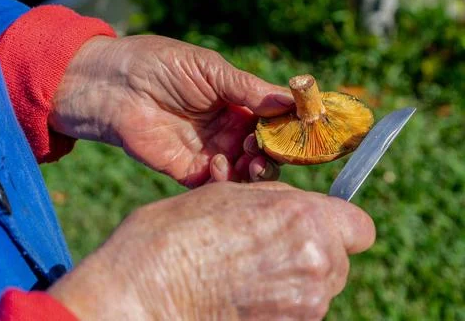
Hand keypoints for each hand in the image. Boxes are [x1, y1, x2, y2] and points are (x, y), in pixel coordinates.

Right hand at [48, 182, 374, 319]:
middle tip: (270, 246)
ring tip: (249, 270)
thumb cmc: (179, 234)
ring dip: (296, 278)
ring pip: (320, 287)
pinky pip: (299, 312)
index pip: (361, 228)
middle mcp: (317, 266)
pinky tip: (244, 293)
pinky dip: (281, 302)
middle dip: (315, 251)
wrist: (144, 292)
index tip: (318, 226)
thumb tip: (305, 212)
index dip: (339, 225)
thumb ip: (281, 203)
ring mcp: (305, 308)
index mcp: (307, 220)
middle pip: (339, 259)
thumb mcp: (231, 195)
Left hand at [49, 35, 293, 186]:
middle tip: (266, 149)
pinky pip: (216, 185)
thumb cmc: (161, 66)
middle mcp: (228, 129)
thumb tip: (292, 100)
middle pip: (265, 151)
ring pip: (245, 172)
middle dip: (272, 153)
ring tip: (249, 160)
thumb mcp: (211, 70)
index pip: (273, 121)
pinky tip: (217, 164)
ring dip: (254, 170)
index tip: (301, 133)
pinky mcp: (188, 171)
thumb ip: (249, 89)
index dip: (288, 129)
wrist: (114, 86)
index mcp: (237, 102)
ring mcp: (210, 151)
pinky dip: (225, 180)